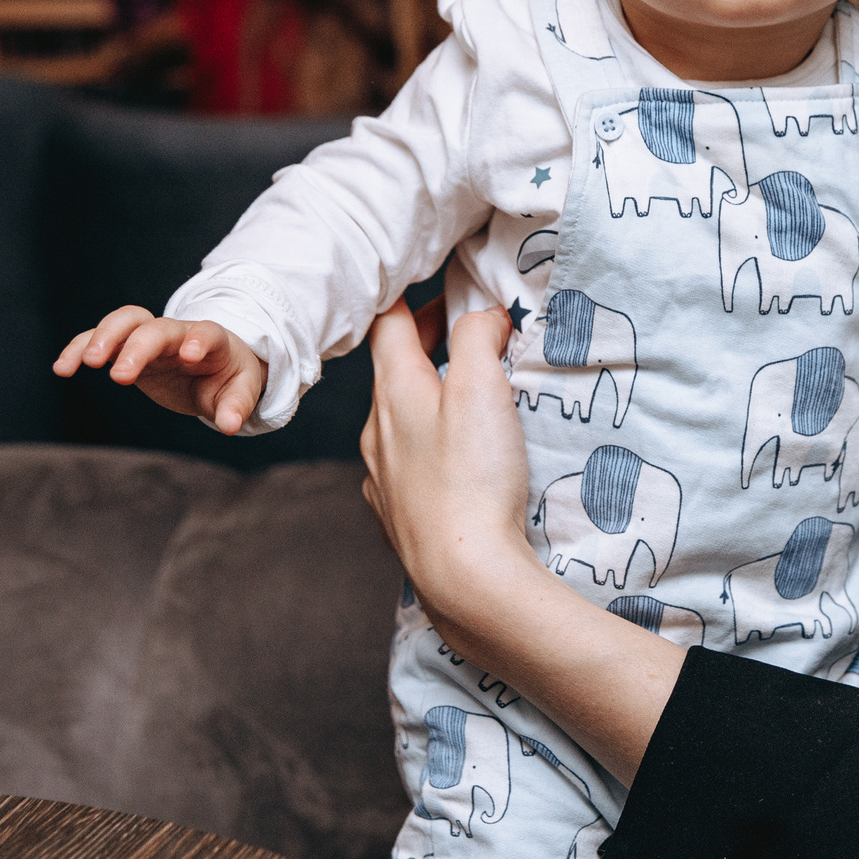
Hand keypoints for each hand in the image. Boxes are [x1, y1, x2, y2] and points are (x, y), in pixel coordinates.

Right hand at [52, 306, 266, 433]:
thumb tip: (231, 425)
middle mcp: (177, 333)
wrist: (210, 363)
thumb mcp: (241, 389)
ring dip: (103, 337)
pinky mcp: (126, 347)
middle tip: (119, 377)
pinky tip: (63, 368)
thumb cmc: (227, 375)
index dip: (198, 339)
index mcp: (212, 341)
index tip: (189, 355)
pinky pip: (98, 338)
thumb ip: (236, 405)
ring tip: (85, 363)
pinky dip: (79, 347)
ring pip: (124, 322)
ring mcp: (149, 336)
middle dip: (137, 347)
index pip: (206, 332)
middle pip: (155, 328)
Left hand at [358, 299, 684, 787]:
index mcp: (394, 391)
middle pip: (391, 368)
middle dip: (425, 341)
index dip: (414, 294)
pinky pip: (404, 461)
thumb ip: (478, 338)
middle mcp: (376, 430)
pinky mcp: (398, 513)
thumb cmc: (473, 479)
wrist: (464, 578)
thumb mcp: (482, 389)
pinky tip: (452, 455)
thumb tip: (481, 314)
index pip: (389, 322)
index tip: (441, 280)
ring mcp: (382, 476)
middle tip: (467, 327)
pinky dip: (427, 441)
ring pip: (397, 416)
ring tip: (468, 390)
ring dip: (427, 394)